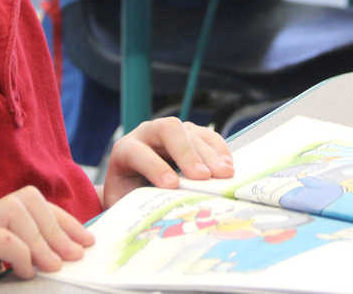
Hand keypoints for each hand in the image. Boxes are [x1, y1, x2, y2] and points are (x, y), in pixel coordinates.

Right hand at [0, 186, 93, 293]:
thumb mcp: (14, 280)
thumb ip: (35, 263)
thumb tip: (75, 253)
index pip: (32, 203)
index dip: (64, 220)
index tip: (87, 243)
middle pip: (25, 198)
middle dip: (56, 225)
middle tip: (73, 257)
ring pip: (12, 209)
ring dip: (40, 239)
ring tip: (51, 268)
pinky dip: (20, 254)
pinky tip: (23, 275)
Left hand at [101, 117, 234, 208]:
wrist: (133, 183)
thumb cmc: (129, 195)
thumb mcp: (126, 202)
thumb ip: (138, 207)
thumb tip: (158, 223)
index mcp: (125, 150)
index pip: (138, 152)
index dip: (155, 167)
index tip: (171, 185)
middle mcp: (148, 134)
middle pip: (169, 130)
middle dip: (187, 153)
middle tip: (203, 177)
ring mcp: (171, 131)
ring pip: (191, 132)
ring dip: (209, 154)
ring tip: (224, 175)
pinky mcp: (190, 134)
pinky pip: (208, 136)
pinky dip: (219, 150)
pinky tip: (227, 167)